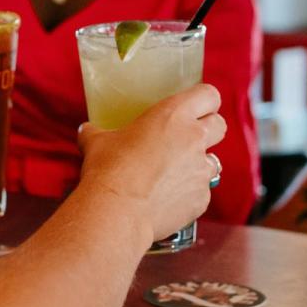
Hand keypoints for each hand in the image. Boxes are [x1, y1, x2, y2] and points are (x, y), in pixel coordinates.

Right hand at [75, 83, 225, 242]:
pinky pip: (202, 191)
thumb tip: (86, 131)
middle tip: (188, 138)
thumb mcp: (96, 142)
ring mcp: (201, 170)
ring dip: (199, 164)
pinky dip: (189, 194)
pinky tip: (168, 199)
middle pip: (220, 125)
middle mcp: (194, 139)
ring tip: (175, 174)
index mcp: (173, 115)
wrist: (117, 211)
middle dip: (209, 130)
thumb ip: (96, 132)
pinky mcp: (201, 198)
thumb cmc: (108, 170)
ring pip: (214, 161)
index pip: (209, 94)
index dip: (205, 100)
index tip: (196, 107)